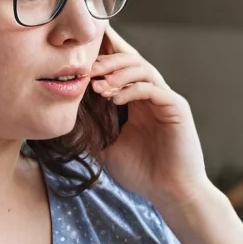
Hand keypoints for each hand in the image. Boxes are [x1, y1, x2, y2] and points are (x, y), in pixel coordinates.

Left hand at [93, 28, 212, 210]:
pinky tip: (113, 98)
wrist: (170, 193)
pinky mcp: (176, 108)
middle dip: (107, 59)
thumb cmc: (142, 173)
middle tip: (85, 67)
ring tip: (97, 84)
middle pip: (131, 59)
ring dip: (117, 72)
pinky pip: (153, 89)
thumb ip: (93, 130)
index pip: (120, 68)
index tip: (80, 50)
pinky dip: (132, 89)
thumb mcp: (107, 149)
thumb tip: (65, 118)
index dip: (104, 54)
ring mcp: (165, 99)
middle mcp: (152, 94)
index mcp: (136, 100)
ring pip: (142, 68)